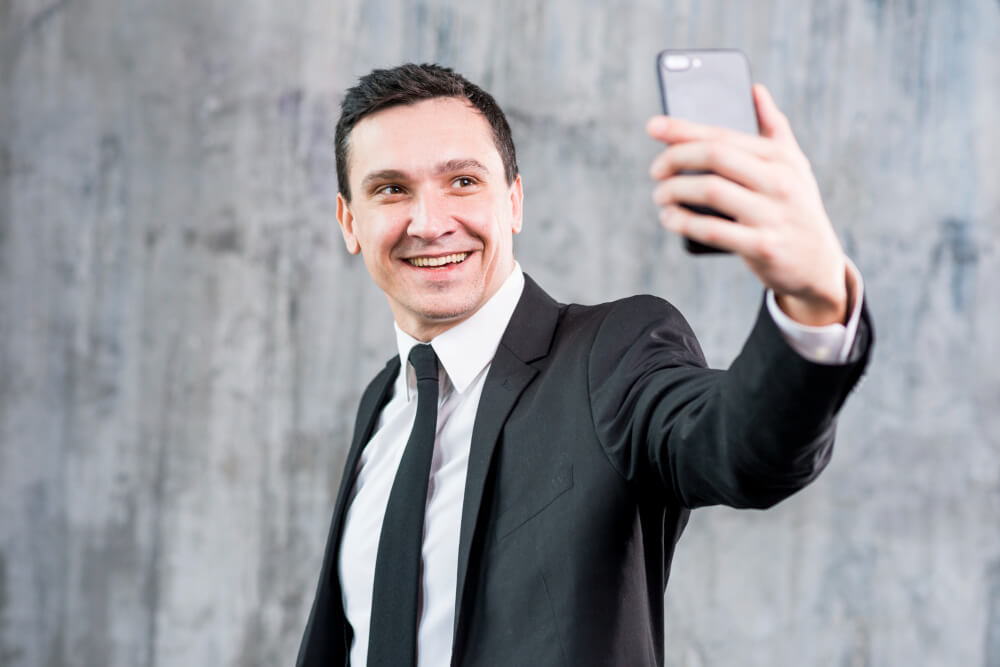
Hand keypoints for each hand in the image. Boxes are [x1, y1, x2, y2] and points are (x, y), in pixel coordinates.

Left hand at [647, 84, 847, 325]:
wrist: (818, 264)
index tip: (653, 126)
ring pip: (710, 191)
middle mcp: (779, 181)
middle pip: (715, 156)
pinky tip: (669, 218)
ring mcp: (772, 214)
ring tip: (659, 195)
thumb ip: (774, 128)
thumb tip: (754, 89)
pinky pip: (712, 230)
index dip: (683, 128)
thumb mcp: (794, 166)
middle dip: (675, 158)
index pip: (724, 134)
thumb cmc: (796, 208)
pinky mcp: (763, 247)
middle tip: (656, 169)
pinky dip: (683, 222)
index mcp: (781, 157)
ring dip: (674, 191)